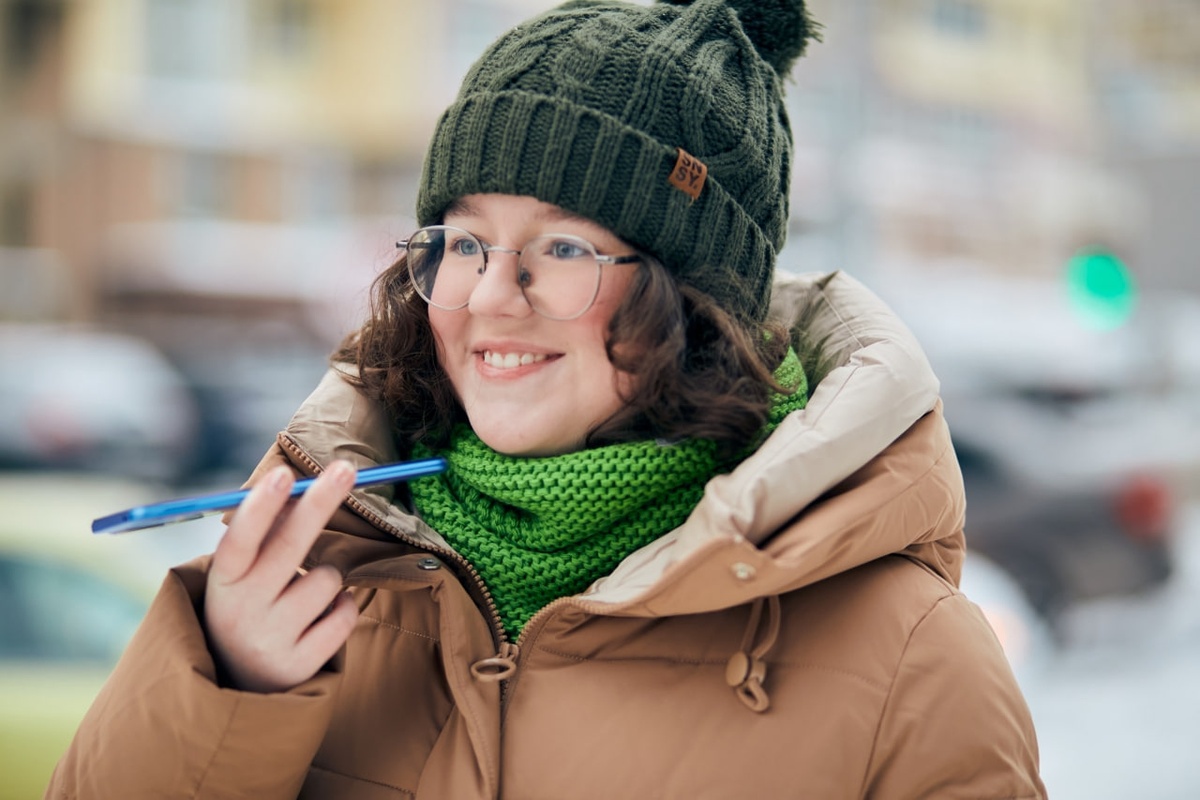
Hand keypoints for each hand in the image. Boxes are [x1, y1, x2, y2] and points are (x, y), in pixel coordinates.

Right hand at [204, 461, 359, 692]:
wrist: (240, 680)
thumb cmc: (250, 603)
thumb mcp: (242, 573)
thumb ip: (266, 533)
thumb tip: (304, 485)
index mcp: (224, 581)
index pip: (239, 541)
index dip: (261, 508)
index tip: (284, 473)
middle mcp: (241, 611)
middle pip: (289, 548)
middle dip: (320, 502)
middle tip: (346, 469)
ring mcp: (270, 640)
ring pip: (328, 580)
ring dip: (329, 578)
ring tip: (306, 595)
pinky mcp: (299, 665)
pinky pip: (345, 613)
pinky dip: (343, 607)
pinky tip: (322, 617)